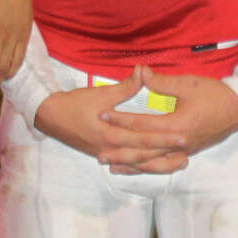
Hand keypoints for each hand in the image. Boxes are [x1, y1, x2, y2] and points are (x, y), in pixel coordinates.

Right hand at [34, 67, 187, 171]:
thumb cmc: (75, 104)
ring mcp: (107, 154)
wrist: (50, 117)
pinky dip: (142, 166)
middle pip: (144, 156)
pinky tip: (153, 167)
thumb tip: (142, 71)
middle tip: (188, 153)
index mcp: (111, 134)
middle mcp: (111, 149)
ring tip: (178, 164)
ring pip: (137, 164)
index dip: (164, 138)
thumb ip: (125, 86)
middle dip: (166, 156)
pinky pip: (127, 164)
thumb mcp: (101, 94)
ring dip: (158, 165)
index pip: (144, 139)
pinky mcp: (103, 154)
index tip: (183, 136)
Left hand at [98, 67, 237, 173]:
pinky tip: (138, 168)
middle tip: (99, 153)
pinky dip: (148, 167)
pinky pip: (164, 164)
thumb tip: (139, 71)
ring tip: (112, 166)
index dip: (121, 121)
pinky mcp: (189, 152)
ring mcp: (184, 151)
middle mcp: (178, 144)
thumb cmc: (215, 94)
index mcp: (176, 126)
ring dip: (131, 164)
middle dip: (120, 151)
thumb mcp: (188, 83)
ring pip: (152, 162)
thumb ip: (161, 82)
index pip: (141, 125)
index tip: (102, 116)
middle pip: (143, 150)